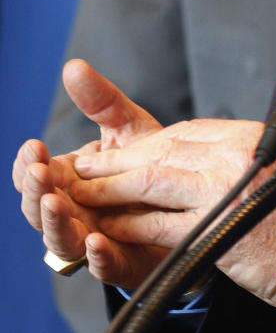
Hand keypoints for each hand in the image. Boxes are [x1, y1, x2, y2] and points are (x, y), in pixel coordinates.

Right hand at [13, 58, 168, 286]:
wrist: (191, 200)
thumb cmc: (151, 164)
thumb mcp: (126, 127)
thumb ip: (100, 101)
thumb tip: (73, 66)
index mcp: (68, 182)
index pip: (33, 176)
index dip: (26, 164)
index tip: (33, 147)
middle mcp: (74, 213)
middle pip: (40, 209)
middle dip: (36, 190)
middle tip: (39, 172)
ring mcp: (95, 241)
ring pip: (63, 240)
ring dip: (56, 222)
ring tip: (56, 202)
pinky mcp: (126, 263)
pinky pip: (107, 267)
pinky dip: (98, 258)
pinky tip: (96, 243)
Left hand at [70, 118, 275, 312]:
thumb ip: (242, 158)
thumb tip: (207, 160)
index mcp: (249, 136)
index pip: (186, 130)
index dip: (147, 141)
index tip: (121, 148)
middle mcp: (233, 156)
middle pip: (162, 149)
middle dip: (118, 159)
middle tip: (84, 165)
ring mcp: (220, 192)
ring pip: (151, 181)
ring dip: (111, 188)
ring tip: (82, 192)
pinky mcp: (210, 231)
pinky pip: (156, 223)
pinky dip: (128, 225)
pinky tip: (109, 228)